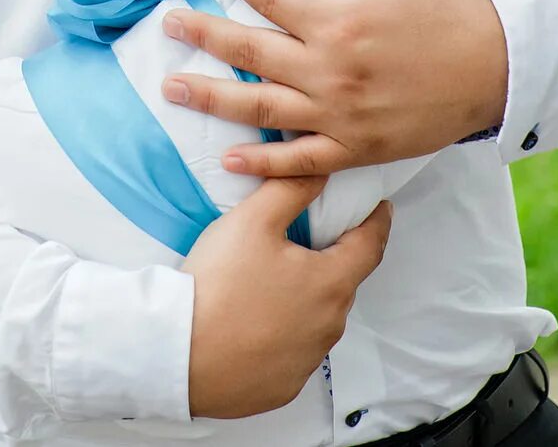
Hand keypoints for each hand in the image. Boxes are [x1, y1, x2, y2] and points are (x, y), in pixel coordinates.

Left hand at [161, 0, 508, 177]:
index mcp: (337, 21)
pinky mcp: (356, 148)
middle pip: (250, 52)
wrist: (501, 68)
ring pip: (260, 109)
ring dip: (212, 97)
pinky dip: (262, 164)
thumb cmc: (453, 6)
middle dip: (204, 35)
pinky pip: (299, 161)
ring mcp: (339, 116)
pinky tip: (229, 159)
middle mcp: (329, 72)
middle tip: (168, 25)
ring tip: (173, 88)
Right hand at [181, 174, 391, 418]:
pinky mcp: (284, 386)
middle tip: (309, 242)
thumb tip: (323, 170)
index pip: (371, 245)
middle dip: (333, 260)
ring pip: (318, 320)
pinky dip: (285, 335)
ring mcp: (308, 361)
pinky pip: (294, 353)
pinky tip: (257, 325)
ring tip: (275, 283)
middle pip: (342, 283)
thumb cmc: (219, 283)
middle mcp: (329, 326)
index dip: (376, 222)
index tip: (379, 210)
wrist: (178, 354)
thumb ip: (292, 188)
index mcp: (331, 283)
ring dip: (307, 300)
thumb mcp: (253, 220)